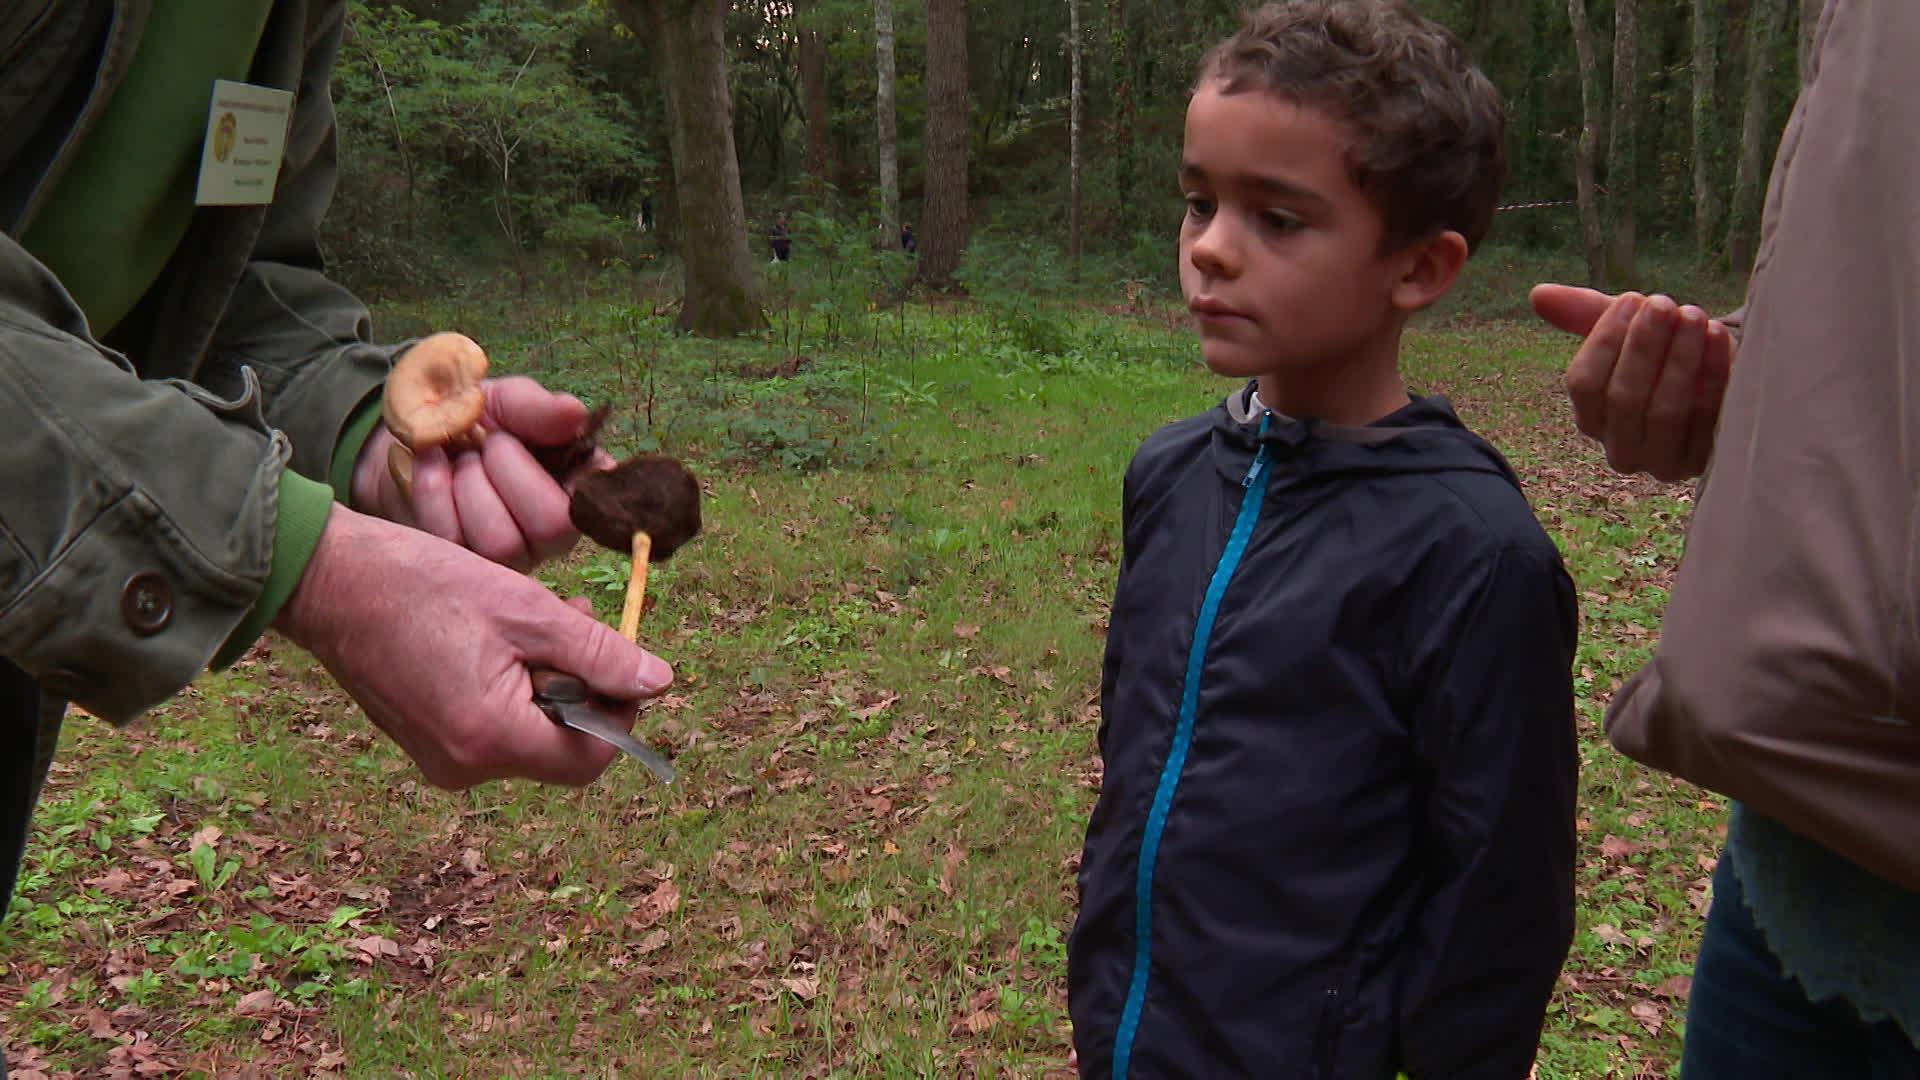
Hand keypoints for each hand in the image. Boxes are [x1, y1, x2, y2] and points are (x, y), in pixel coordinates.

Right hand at [273, 506, 670, 787]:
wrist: (328, 581)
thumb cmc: (425, 585)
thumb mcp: (527, 610)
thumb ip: (599, 652)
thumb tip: (659, 681)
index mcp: (492, 740)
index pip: (589, 759)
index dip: (619, 712)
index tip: (621, 658)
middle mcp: (465, 767)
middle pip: (560, 748)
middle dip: (583, 687)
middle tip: (577, 618)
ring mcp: (440, 759)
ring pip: (528, 734)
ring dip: (549, 681)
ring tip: (536, 617)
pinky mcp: (425, 741)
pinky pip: (492, 727)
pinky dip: (512, 687)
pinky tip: (500, 637)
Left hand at [352, 375, 615, 569]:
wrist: (414, 433)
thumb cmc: (473, 419)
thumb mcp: (506, 401)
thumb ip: (538, 408)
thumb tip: (575, 413)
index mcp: (577, 488)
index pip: (595, 498)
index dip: (570, 472)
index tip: (524, 437)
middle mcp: (554, 533)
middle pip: (550, 526)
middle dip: (506, 469)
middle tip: (487, 442)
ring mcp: (510, 557)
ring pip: (501, 543)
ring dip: (469, 483)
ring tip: (460, 457)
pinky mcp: (464, 567)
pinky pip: (453, 541)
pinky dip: (435, 492)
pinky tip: (433, 464)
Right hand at [1531, 284, 1736, 481]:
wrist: (1727, 385)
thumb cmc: (1667, 357)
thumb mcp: (1629, 333)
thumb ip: (1584, 315)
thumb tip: (1538, 294)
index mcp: (1593, 420)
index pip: (1583, 384)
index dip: (1604, 339)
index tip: (1632, 299)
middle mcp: (1621, 450)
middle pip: (1622, 397)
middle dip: (1643, 345)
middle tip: (1664, 303)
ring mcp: (1663, 463)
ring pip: (1663, 410)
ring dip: (1679, 357)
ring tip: (1694, 315)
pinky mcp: (1705, 462)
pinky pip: (1705, 418)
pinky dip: (1712, 373)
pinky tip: (1717, 337)